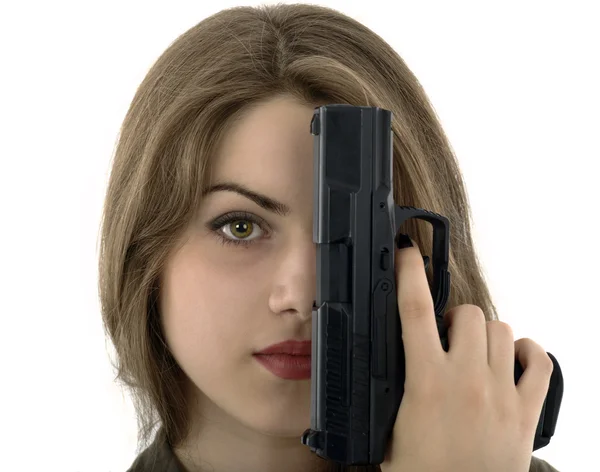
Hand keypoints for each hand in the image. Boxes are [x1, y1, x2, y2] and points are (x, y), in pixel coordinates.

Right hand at [381, 237, 553, 471]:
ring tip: (475, 351)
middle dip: (455, 316)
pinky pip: (540, 362)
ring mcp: (501, 392)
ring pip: (502, 330)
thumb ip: (389, 391)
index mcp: (426, 381)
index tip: (406, 253)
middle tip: (445, 335)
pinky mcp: (526, 411)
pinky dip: (528, 352)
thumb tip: (384, 363)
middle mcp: (467, 379)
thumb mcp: (389, 428)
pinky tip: (514, 358)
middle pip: (468, 313)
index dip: (409, 274)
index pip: (415, 310)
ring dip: (485, 332)